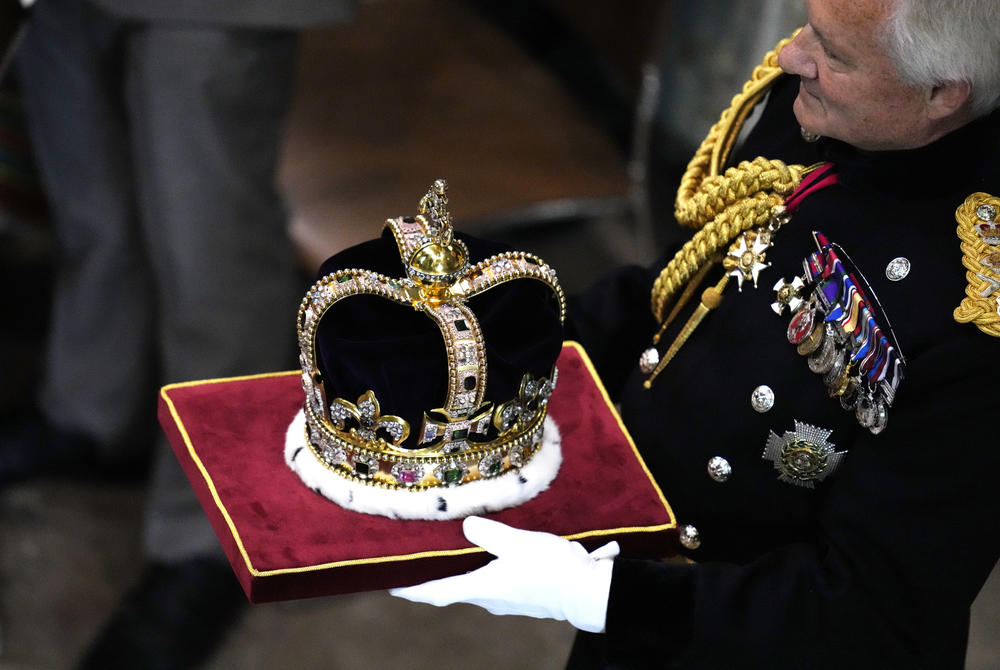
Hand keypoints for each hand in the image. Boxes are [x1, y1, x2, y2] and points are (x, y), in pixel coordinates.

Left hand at [390, 516, 618, 632]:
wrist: (589, 593)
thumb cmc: (552, 569)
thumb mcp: (517, 542)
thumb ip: (488, 533)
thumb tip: (466, 527)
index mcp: (482, 588)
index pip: (436, 592)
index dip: (411, 588)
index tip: (389, 583)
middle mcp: (490, 598)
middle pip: (453, 588)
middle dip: (435, 575)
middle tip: (418, 559)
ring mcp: (508, 598)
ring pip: (476, 582)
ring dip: (462, 569)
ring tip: (452, 549)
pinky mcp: (525, 593)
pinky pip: (498, 579)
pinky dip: (487, 566)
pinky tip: (495, 550)